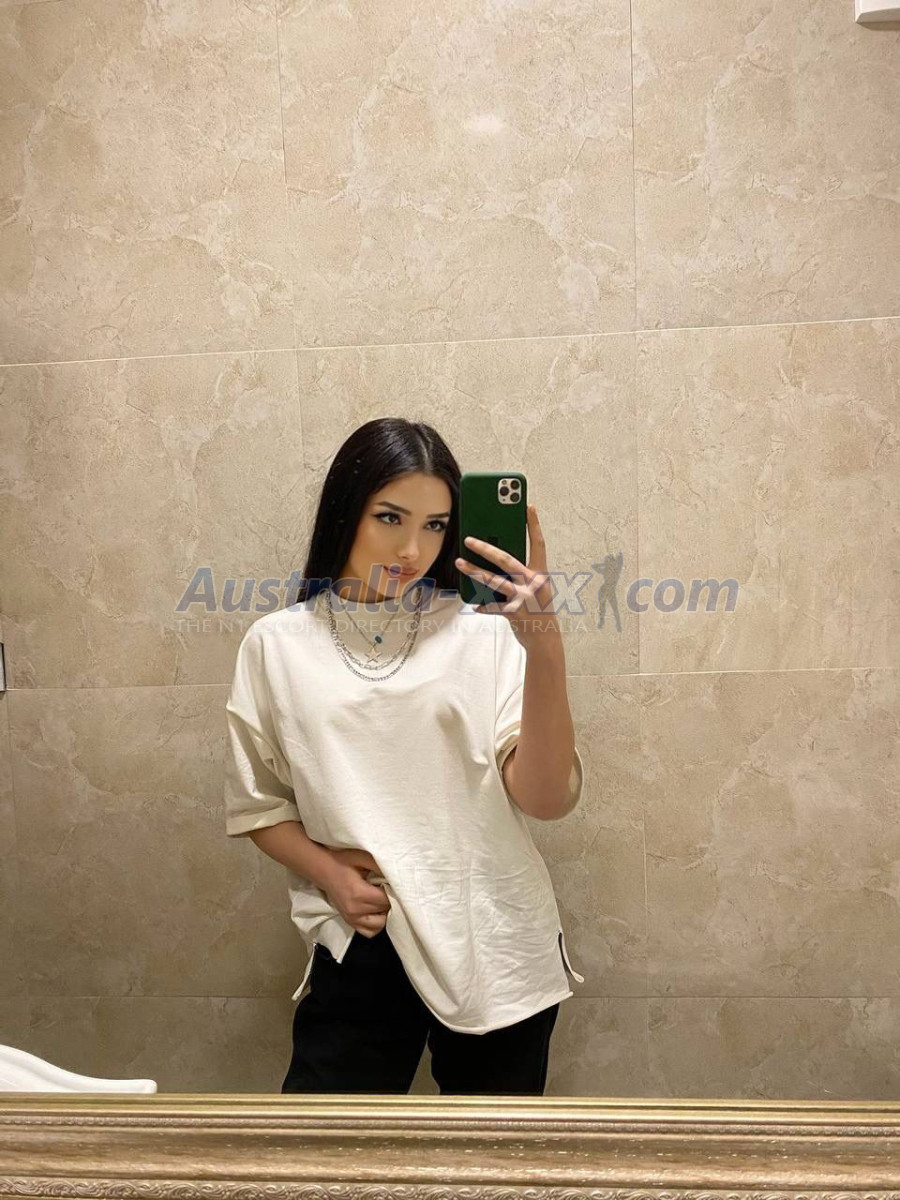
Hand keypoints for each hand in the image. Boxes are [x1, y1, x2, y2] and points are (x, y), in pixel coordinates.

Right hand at [322, 848, 390, 937]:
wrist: (324, 870)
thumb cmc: (343, 861)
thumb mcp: (362, 857)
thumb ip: (380, 865)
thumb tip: (398, 874)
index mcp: (358, 894)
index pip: (386, 900)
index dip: (394, 892)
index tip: (394, 883)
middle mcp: (355, 910)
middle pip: (384, 912)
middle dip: (391, 901)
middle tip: (390, 889)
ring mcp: (351, 919)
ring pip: (379, 925)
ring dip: (385, 913)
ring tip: (383, 900)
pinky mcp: (349, 922)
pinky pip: (369, 932)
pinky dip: (376, 924)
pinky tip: (376, 911)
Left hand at [455, 502, 558, 649]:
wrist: (545, 639)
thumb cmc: (539, 610)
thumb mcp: (537, 588)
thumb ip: (523, 574)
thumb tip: (498, 558)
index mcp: (541, 574)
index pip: (539, 543)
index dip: (534, 524)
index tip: (528, 506)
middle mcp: (534, 583)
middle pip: (507, 559)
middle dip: (486, 548)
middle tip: (469, 539)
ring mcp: (523, 598)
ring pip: (494, 580)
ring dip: (474, 571)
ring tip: (459, 562)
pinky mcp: (514, 613)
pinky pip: (492, 606)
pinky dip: (483, 606)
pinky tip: (475, 606)